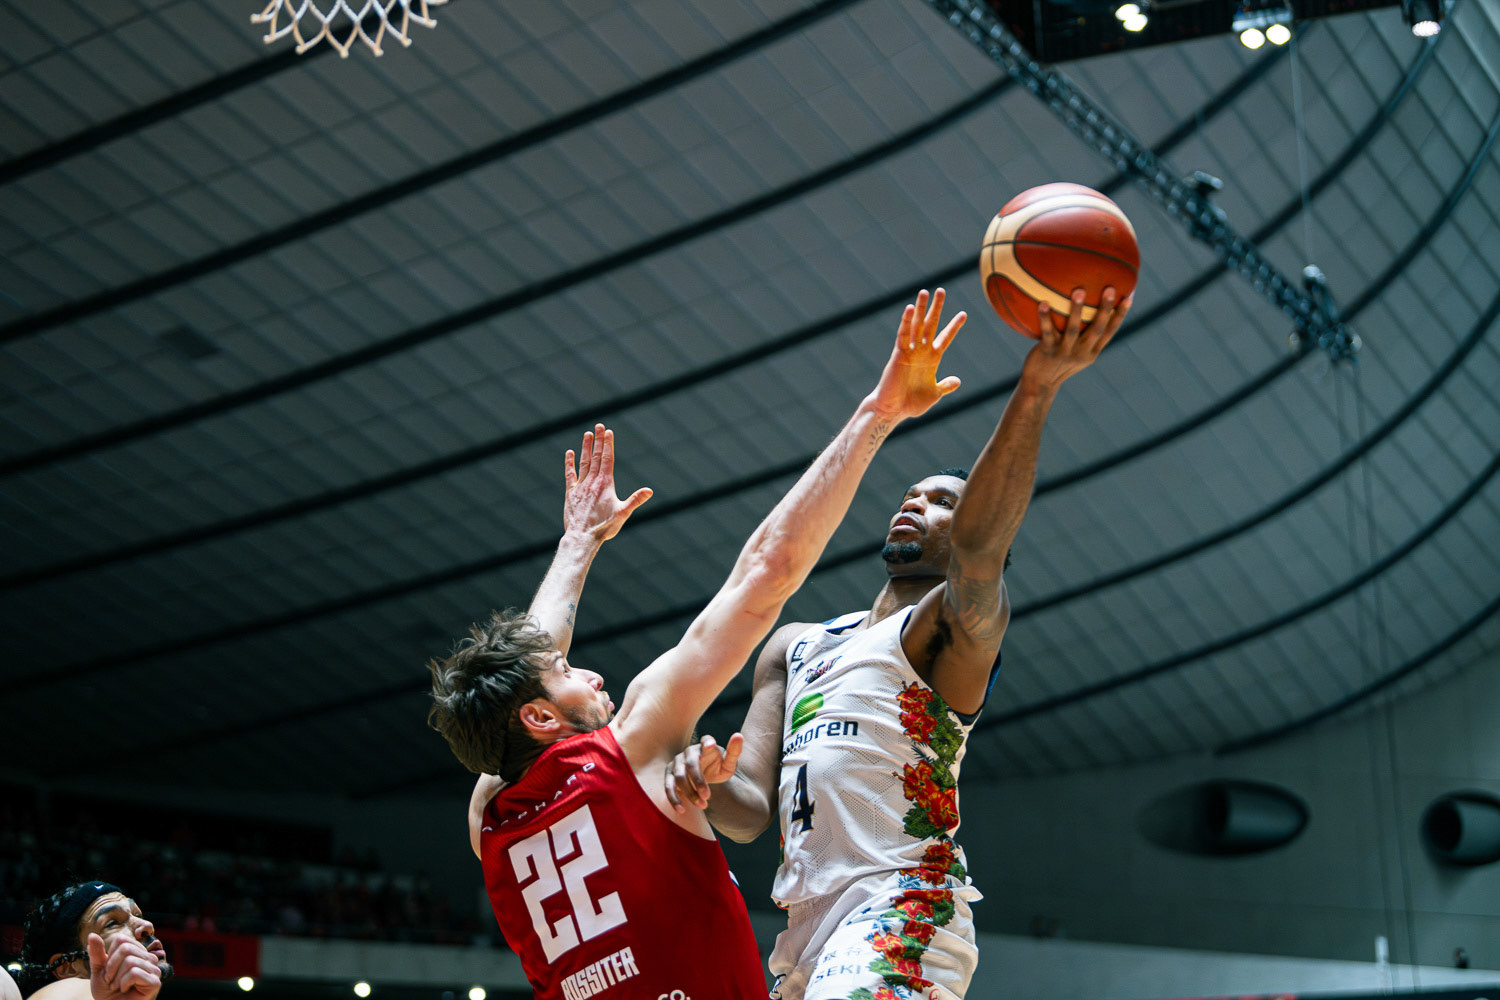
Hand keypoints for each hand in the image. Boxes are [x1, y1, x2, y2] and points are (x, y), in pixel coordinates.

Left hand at [87, 934, 160, 999]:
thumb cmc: (107, 991)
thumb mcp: (99, 970)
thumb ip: (97, 954)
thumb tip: (92, 935)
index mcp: (138, 952)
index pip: (122, 940)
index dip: (110, 957)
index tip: (109, 972)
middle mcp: (149, 958)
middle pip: (126, 949)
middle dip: (112, 968)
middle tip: (112, 982)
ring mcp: (154, 969)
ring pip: (130, 961)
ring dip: (117, 978)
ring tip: (118, 986)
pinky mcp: (155, 982)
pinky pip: (134, 973)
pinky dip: (123, 983)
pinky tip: (126, 990)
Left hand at [563, 423, 652, 542]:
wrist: (582, 537)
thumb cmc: (604, 527)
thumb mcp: (623, 513)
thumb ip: (636, 500)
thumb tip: (650, 490)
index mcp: (605, 484)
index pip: (607, 459)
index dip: (608, 444)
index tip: (608, 431)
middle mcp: (592, 481)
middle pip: (596, 456)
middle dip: (598, 440)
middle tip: (599, 425)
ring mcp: (580, 486)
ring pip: (584, 462)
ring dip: (585, 447)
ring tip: (587, 434)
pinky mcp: (571, 493)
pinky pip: (570, 474)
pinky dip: (569, 463)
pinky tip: (569, 453)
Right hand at [664, 733, 743, 813]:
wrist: (702, 777)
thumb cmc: (717, 767)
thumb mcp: (728, 763)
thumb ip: (733, 752)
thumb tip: (738, 736)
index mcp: (705, 745)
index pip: (706, 740)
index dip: (707, 742)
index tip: (711, 745)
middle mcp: (689, 752)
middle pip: (691, 764)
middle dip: (698, 780)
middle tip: (708, 796)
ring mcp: (677, 763)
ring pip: (679, 777)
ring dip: (690, 793)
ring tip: (703, 805)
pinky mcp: (669, 775)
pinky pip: (668, 787)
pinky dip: (674, 799)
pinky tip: (682, 810)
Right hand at [867, 288, 963, 419]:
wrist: (893, 410)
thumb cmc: (911, 404)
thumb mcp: (934, 394)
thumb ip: (945, 386)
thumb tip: (958, 381)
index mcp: (931, 359)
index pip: (945, 338)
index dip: (954, 326)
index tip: (963, 314)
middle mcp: (921, 351)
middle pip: (930, 325)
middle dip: (936, 308)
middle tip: (941, 290)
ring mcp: (910, 351)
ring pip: (916, 325)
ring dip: (920, 309)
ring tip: (924, 291)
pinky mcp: (899, 354)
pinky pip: (903, 335)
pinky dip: (906, 322)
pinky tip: (910, 309)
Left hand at [1023, 286, 1130, 389]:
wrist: (1040, 384)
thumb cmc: (1058, 362)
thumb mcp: (1076, 353)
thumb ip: (1084, 336)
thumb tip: (1089, 308)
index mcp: (1091, 352)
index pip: (1109, 332)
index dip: (1119, 316)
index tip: (1128, 298)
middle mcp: (1081, 353)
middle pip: (1097, 329)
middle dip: (1104, 308)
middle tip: (1109, 288)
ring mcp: (1064, 352)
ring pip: (1073, 330)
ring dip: (1077, 310)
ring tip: (1079, 291)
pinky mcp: (1048, 352)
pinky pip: (1047, 332)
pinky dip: (1045, 317)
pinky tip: (1043, 303)